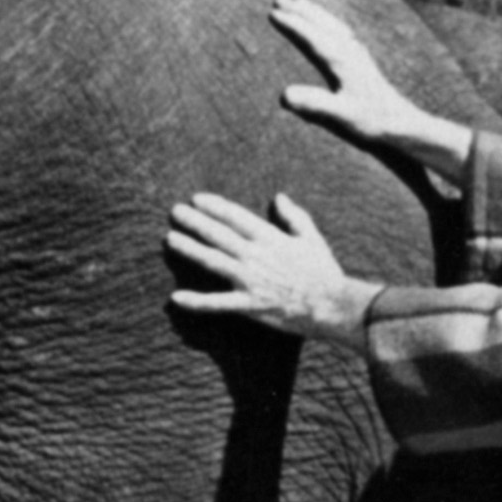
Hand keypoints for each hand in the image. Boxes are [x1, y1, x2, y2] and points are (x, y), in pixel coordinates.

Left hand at [166, 192, 376, 347]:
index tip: (196, 199)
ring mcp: (250, 280)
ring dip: (190, 249)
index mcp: (270, 238)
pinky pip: (218, 303)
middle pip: (219, 234)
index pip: (236, 216)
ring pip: (213, 261)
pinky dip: (196, 302)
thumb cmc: (323, 271)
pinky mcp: (249, 305)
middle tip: (174, 211)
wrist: (332, 304)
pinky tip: (176, 298)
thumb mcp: (311, 237)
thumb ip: (294, 216)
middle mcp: (255, 256)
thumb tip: (279, 197)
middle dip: (195, 221)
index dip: (214, 206)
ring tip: (170, 239)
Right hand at [270, 0, 472, 176]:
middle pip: (322, 25)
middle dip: (300, 11)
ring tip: (301, 2)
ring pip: (333, 26)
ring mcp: (358, 56)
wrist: (402, 126)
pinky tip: (330, 27)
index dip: (292, 24)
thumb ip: (314, 104)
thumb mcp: (340, 116)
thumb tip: (284, 95)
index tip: (273, 14)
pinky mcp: (364, 63)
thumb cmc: (372, 123)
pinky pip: (343, 34)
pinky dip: (331, 24)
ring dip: (315, 13)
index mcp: (342, 61)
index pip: (312, 37)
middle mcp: (351, 53)